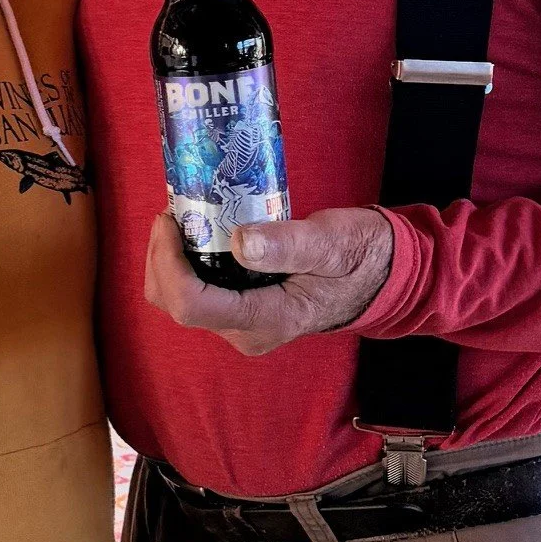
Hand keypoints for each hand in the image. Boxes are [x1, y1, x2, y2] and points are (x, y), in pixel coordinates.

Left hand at [144, 207, 393, 356]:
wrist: (379, 275)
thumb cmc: (357, 256)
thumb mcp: (329, 242)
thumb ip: (287, 245)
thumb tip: (240, 243)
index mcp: (266, 319)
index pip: (191, 305)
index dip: (168, 263)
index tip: (171, 219)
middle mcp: (245, 330)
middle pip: (174, 303)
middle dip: (161, 256)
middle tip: (174, 211)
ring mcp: (240, 322)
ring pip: (177, 298)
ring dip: (168, 257)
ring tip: (183, 217)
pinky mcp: (238, 308)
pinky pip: (192, 290)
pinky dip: (182, 261)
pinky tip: (196, 230)